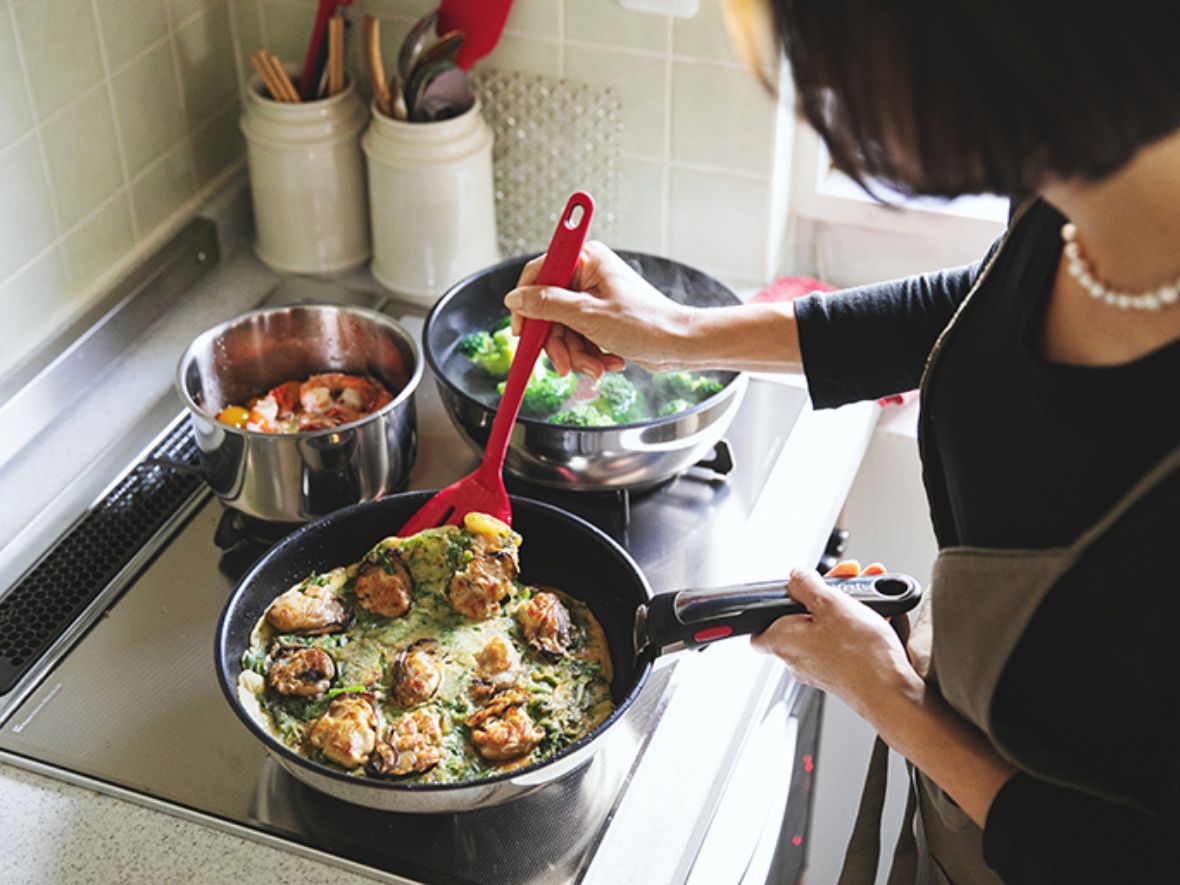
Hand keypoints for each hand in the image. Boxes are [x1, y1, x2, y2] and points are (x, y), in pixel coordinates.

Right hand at [503, 241, 696, 376]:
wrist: (679, 346)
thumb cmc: (646, 323)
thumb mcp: (588, 315)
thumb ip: (547, 305)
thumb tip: (515, 298)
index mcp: (586, 258)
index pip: (538, 273)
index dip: (525, 304)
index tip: (522, 331)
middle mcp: (588, 274)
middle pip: (548, 309)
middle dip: (558, 343)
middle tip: (565, 365)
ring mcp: (594, 298)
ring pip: (562, 330)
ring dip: (576, 354)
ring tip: (596, 367)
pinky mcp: (601, 318)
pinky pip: (578, 338)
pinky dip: (588, 355)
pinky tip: (606, 363)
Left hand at [751, 564, 919, 719]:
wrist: (892, 694)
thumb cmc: (860, 656)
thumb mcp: (831, 603)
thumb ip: (806, 584)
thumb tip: (795, 576)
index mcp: (783, 641)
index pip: (759, 626)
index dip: (772, 607)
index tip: (792, 591)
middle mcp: (797, 658)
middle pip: (801, 618)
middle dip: (825, 594)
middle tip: (846, 581)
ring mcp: (821, 668)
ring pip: (827, 627)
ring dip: (846, 605)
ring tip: (870, 594)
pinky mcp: (842, 674)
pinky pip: (844, 642)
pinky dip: (857, 624)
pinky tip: (877, 614)